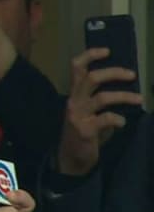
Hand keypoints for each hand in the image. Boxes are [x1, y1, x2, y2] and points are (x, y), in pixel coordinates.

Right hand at [57, 48, 143, 175]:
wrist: (71, 159)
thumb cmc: (83, 133)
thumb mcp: (87, 113)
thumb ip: (98, 100)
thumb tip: (123, 87)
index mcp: (74, 95)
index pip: (76, 68)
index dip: (90, 56)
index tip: (107, 51)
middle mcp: (74, 101)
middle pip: (92, 78)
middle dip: (114, 73)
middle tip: (132, 75)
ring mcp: (78, 115)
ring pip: (103, 98)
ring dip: (124, 96)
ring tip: (139, 99)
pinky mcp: (85, 130)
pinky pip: (106, 119)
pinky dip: (118, 119)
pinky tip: (122, 122)